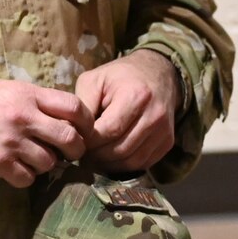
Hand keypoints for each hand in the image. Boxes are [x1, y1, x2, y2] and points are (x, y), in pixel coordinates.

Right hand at [0, 79, 91, 186]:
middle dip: (75, 149)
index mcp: (27, 95)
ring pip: (50, 162)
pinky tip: (15, 169)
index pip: (73, 106)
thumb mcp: (4, 89)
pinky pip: (27, 178)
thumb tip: (60, 113)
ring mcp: (11, 142)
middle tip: (69, 153)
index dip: (86, 121)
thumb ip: (32, 100)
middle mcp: (24, 117)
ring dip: (46, 164)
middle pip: (69, 137)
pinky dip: (25, 177)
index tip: (84, 130)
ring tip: (33, 159)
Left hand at [74, 50, 180, 174]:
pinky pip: (143, 164)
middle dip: (97, 156)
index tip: (76, 140)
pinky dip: (124, 165)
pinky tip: (112, 156)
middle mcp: (154, 115)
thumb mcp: (94, 80)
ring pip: (132, 161)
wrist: (157, 73)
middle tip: (83, 152)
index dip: (89, 141)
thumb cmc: (120, 76)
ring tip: (95, 156)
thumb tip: (69, 131)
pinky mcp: (168, 142)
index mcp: (136, 96)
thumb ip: (82, 105)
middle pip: (120, 150)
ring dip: (109, 164)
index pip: (108, 131)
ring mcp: (164, 131)